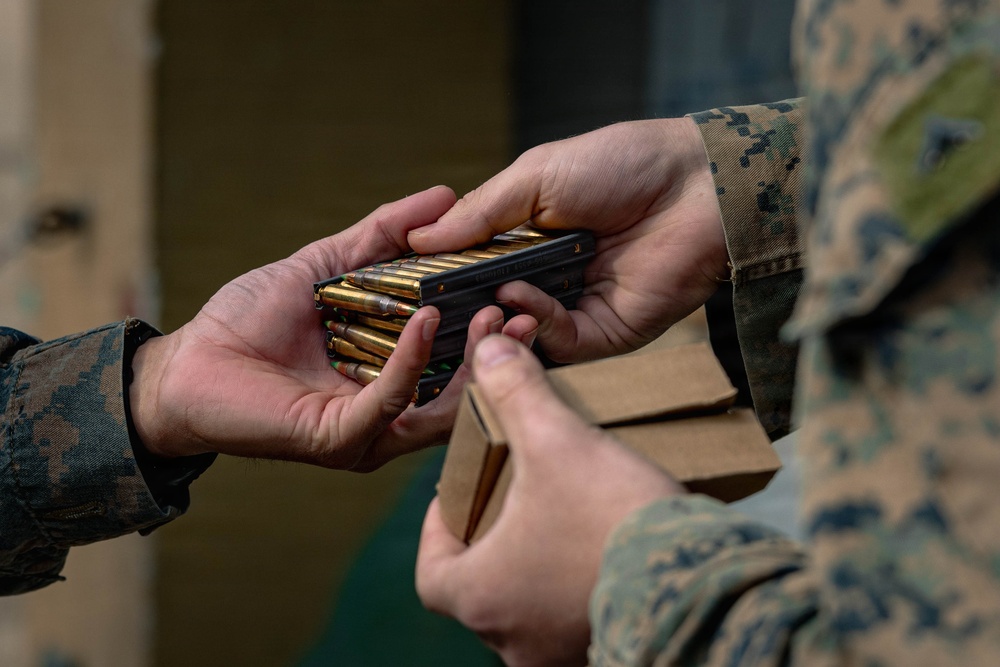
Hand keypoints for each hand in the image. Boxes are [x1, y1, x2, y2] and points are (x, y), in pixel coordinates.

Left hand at [128, 186, 538, 469]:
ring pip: (440, 408)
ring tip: (492, 314)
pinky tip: (427, 320)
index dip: (495, 327)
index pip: (461, 357)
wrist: (187, 362)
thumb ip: (381, 235)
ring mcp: (369, 432)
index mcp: (394, 374)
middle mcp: (390, 411)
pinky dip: (411, 362)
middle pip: (464, 390)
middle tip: (525, 308)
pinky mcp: (341, 439)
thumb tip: (442, 195)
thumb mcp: (327, 265)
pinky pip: (389, 404)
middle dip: (498, 351)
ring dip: (470, 361)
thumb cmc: (249, 320)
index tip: (522, 288)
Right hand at [408, 119, 726, 361]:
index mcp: (525, 241)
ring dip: (495, 323)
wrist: (696, 184)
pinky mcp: (606, 333)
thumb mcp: (535, 178)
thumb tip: (417, 237)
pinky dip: (536, 324)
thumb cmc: (620, 165)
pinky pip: (560, 343)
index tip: (405, 287)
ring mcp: (574, 309)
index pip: (470, 272)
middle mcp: (545, 279)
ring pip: (520, 334)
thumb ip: (479, 214)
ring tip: (478, 305)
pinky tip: (521, 297)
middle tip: (428, 312)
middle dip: (461, 313)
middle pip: (490, 310)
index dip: (439, 281)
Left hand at [416, 335, 682, 665]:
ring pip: (527, 612)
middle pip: (480, 590)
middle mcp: (511, 641)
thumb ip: (516, 393)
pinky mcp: (599, 654)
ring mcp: (556, 656)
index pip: (433, 572)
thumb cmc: (611, 519)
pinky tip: (601, 557)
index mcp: (482, 596)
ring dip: (537, 573)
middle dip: (494, 545)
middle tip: (515, 505)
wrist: (699, 579)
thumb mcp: (557, 442)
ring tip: (562, 526)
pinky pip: (571, 625)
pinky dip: (576, 594)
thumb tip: (489, 351)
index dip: (437, 532)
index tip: (461, 502)